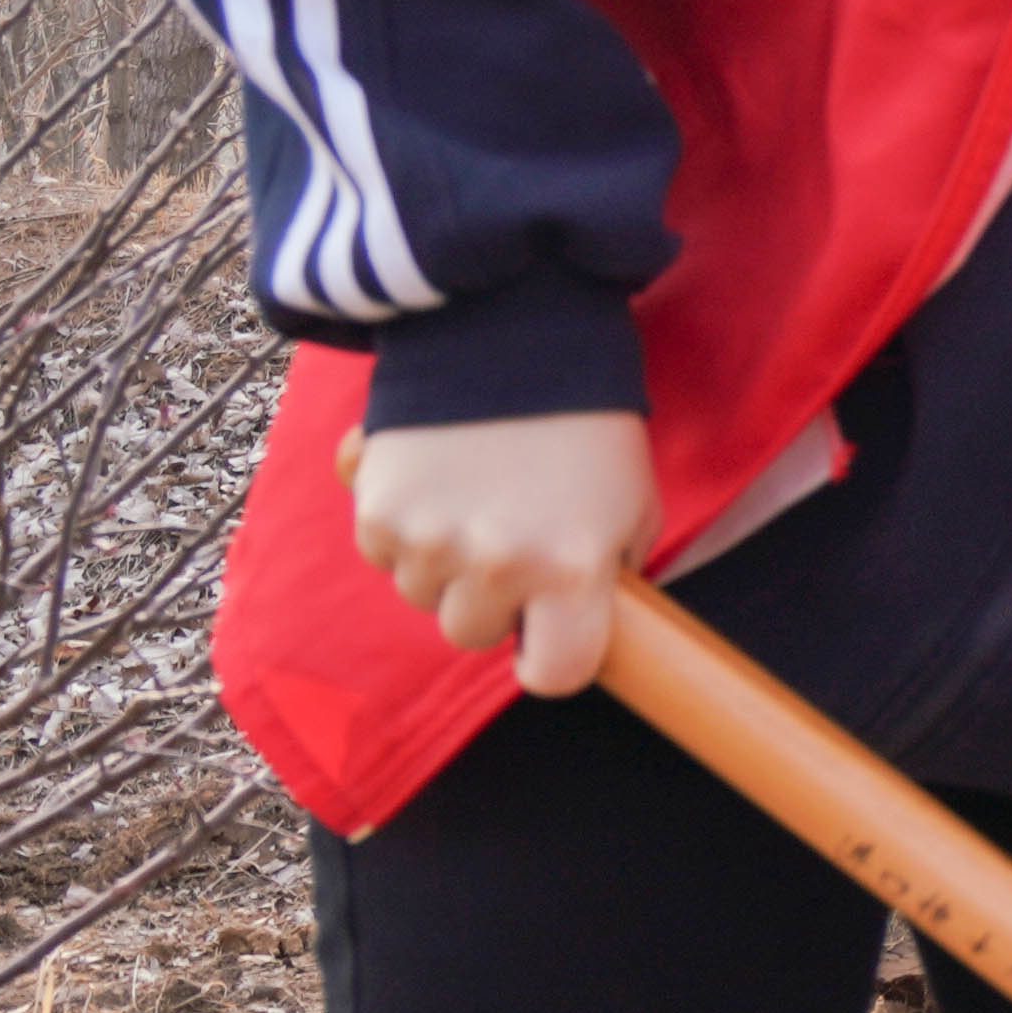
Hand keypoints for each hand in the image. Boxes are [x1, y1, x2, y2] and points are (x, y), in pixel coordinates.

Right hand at [349, 406, 655, 698]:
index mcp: (573, 570)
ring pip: (424, 595)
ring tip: (477, 495)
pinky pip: (385, 555)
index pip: (555, 675)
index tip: (549, 635)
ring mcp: (431, 540)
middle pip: (474, 634)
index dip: (552, 658)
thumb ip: (608, 578)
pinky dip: (404, 527)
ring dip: (444, 562)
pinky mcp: (377, 513)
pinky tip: (437, 479)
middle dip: (492, 599)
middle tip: (513, 536)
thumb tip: (575, 631)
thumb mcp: (633, 508)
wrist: (511, 337)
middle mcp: (497, 564)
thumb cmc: (586, 427)